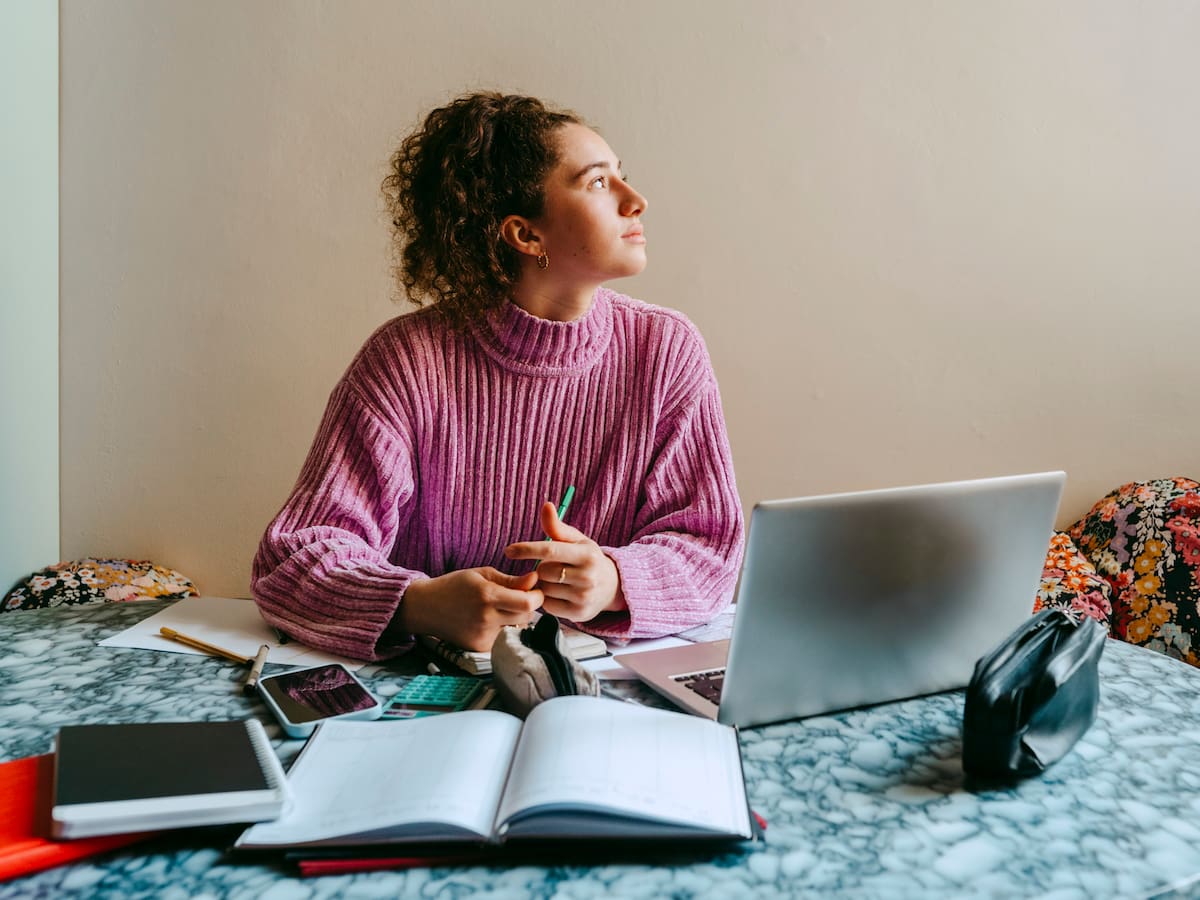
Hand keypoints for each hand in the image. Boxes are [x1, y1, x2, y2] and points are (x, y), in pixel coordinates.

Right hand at [398, 567, 541, 651]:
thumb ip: (511, 580)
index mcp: (487, 595)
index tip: (535, 591)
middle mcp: (486, 618)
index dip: (537, 597)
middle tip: (519, 598)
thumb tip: (535, 579)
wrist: (425, 607)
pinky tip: (488, 621)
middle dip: (528, 606)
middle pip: (527, 617)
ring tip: (500, 609)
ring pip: (517, 628)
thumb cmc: (454, 586)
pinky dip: (502, 629)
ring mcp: (482, 636)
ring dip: (516, 618)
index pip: (528, 603)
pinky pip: (503, 638)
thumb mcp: (482, 575)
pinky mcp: (479, 648)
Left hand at [504, 501, 626, 623]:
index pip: (550, 550)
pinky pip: (548, 606)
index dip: (527, 549)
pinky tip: (559, 593)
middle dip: (541, 568)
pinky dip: (547, 599)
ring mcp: (583, 597)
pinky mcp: (578, 614)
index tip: (509, 550)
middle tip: (552, 567)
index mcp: (587, 555)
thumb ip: (557, 526)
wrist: (612, 587)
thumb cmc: (587, 559)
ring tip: (558, 580)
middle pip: (544, 571)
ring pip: (545, 589)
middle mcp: (587, 577)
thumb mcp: (576, 540)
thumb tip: (546, 505)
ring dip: (544, 584)